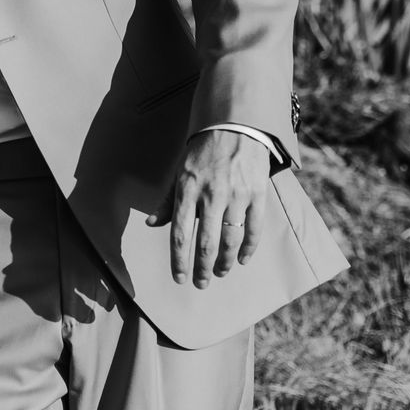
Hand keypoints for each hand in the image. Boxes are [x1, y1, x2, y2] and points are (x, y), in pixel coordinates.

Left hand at [147, 130, 271, 287]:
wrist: (236, 125)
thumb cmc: (203, 150)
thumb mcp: (180, 171)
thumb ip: (168, 200)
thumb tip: (152, 224)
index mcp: (188, 190)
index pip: (180, 233)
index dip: (179, 260)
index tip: (179, 277)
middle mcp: (212, 195)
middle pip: (206, 243)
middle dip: (203, 268)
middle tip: (201, 283)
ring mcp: (237, 195)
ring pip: (231, 240)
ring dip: (225, 262)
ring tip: (220, 272)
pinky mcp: (257, 193)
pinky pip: (253, 228)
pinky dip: (248, 248)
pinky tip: (242, 259)